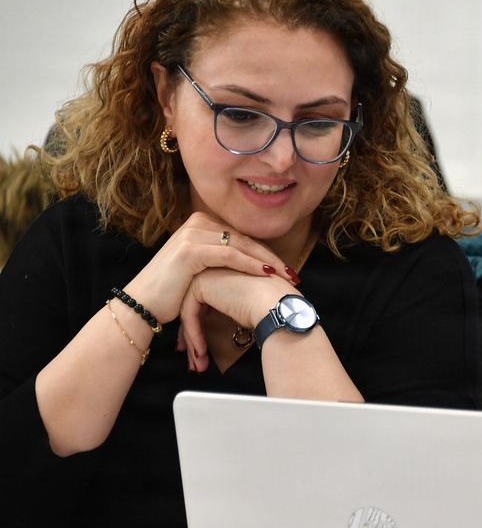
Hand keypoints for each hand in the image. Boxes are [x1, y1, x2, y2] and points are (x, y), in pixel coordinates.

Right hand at [121, 211, 293, 332]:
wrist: (142, 304)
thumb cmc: (172, 292)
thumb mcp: (200, 269)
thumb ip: (220, 259)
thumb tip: (252, 264)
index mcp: (201, 224)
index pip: (241, 237)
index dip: (265, 253)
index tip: (286, 269)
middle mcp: (197, 223)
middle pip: (244, 239)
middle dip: (271, 258)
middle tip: (293, 274)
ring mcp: (193, 234)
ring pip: (241, 245)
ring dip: (267, 262)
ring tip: (286, 276)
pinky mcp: (191, 250)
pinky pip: (230, 255)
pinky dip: (251, 265)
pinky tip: (267, 275)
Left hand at [178, 265, 299, 371]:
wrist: (276, 305)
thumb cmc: (273, 306)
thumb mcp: (250, 304)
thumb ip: (232, 306)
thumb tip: (219, 326)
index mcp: (227, 269)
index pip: (205, 301)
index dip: (201, 328)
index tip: (201, 351)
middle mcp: (214, 267)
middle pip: (195, 307)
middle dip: (193, 338)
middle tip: (196, 362)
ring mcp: (206, 272)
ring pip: (189, 311)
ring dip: (193, 340)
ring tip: (198, 364)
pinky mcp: (200, 282)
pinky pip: (189, 313)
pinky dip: (193, 334)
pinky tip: (201, 352)